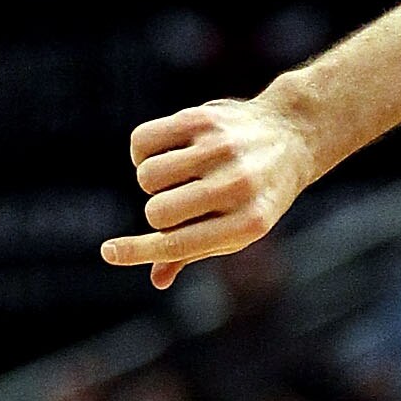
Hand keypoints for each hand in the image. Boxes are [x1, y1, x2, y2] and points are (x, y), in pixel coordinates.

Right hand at [102, 94, 319, 291]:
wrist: (291, 136)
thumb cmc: (257, 194)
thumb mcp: (238, 229)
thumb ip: (195, 251)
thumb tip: (156, 280)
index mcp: (248, 224)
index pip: (178, 244)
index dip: (138, 251)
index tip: (109, 252)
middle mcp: (236, 187)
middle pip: (157, 211)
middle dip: (157, 212)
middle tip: (180, 202)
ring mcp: (219, 150)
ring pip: (146, 176)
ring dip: (151, 180)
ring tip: (179, 175)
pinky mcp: (202, 119)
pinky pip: (141, 141)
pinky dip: (143, 152)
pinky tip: (167, 153)